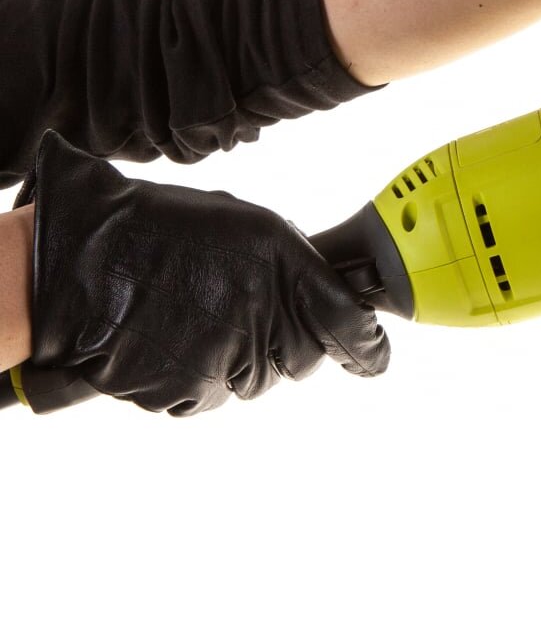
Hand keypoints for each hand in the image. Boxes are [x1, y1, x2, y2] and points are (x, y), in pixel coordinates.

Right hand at [16, 130, 389, 415]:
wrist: (85, 262)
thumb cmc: (168, 232)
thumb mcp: (250, 227)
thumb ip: (296, 266)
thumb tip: (327, 297)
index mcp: (285, 269)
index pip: (349, 324)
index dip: (368, 345)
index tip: (376, 356)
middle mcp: (264, 318)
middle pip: (303, 357)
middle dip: (288, 339)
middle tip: (243, 308)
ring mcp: (227, 360)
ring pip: (258, 379)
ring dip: (241, 356)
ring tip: (196, 315)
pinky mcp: (189, 392)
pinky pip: (213, 394)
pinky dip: (201, 376)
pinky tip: (175, 339)